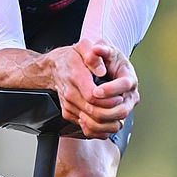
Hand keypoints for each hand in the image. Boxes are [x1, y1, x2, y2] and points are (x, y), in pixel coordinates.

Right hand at [0, 43, 139, 138]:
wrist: (53, 68)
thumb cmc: (71, 57)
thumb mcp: (83, 46)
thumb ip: (93, 55)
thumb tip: (101, 70)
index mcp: (75, 76)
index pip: (93, 96)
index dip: (109, 99)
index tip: (119, 96)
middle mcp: (70, 94)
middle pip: (94, 112)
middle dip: (113, 113)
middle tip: (124, 107)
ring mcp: (68, 106)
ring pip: (91, 124)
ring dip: (109, 123)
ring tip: (120, 116)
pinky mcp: (69, 115)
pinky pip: (86, 129)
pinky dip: (101, 130)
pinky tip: (110, 123)